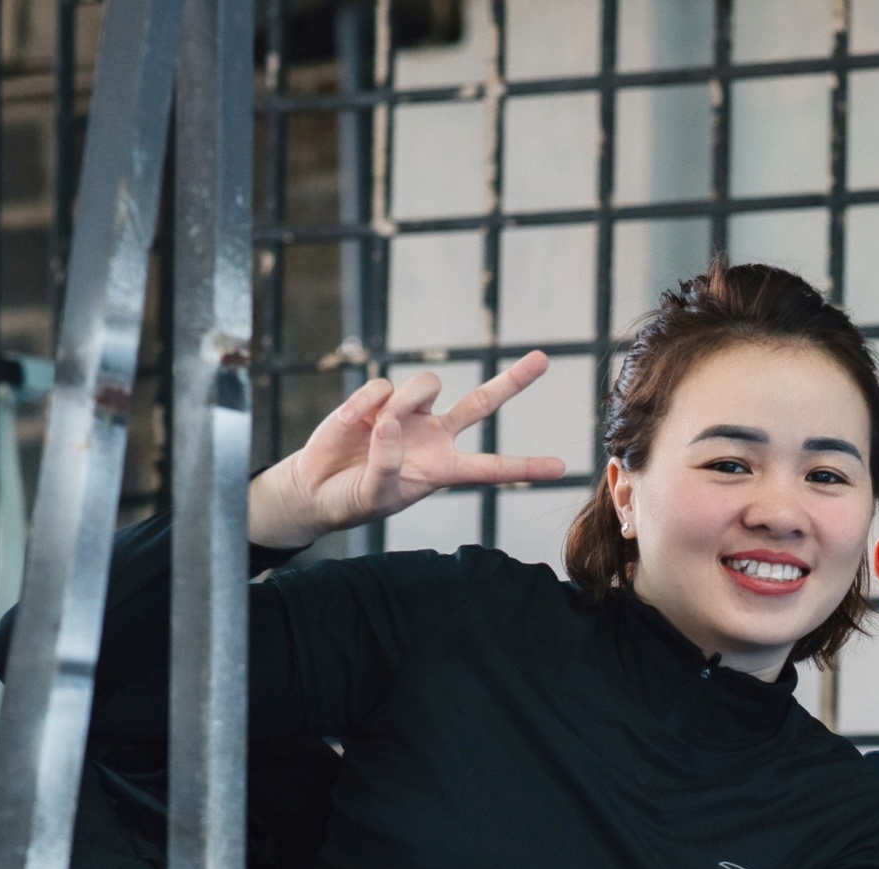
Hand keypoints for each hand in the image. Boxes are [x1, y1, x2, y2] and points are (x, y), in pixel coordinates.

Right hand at [247, 354, 567, 548]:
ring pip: (427, 383)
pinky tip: (352, 423)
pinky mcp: (379, 398)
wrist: (316, 487)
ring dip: (406, 401)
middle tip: (544, 358)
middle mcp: (435, 436)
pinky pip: (382, 386)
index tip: (562, 467)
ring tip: (376, 428)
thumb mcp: (376, 494)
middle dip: (513, 380)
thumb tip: (390, 421)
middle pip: (481, 403)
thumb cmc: (354, 498)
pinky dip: (366, 404)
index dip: (526, 467)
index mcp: (444, 469)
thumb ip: (387, 463)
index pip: (492, 468)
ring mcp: (409, 413)